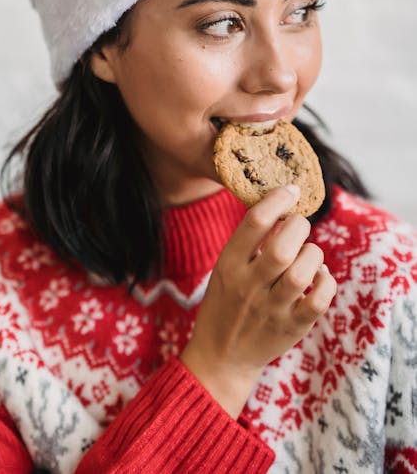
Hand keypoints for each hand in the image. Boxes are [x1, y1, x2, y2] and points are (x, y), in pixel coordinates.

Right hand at [180, 185, 336, 417]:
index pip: (254, 222)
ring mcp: (270, 309)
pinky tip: (320, 276)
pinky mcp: (291, 328)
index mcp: (229, 264)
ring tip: (309, 254)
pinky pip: (318, 301)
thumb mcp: (226, 268)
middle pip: (283, 248)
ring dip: (313, 255)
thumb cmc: (227, 302)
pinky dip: (327, 282)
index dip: (277, 200)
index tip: (291, 190)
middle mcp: (248, 286)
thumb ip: (250, 243)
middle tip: (300, 226)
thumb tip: (284, 211)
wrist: (221, 356)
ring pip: (302, 273)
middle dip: (300, 227)